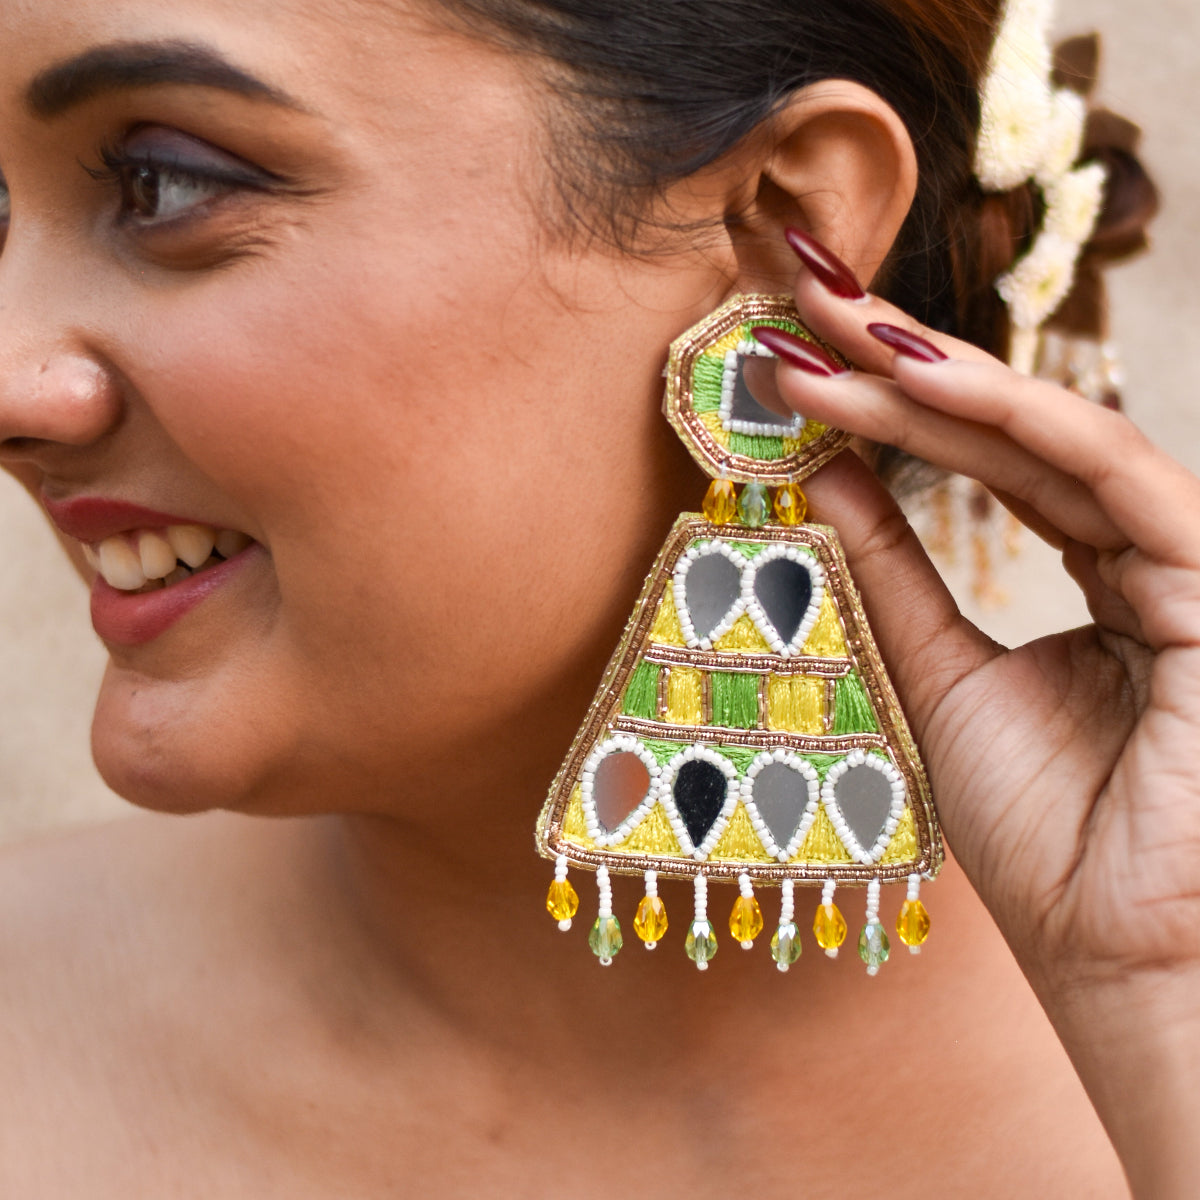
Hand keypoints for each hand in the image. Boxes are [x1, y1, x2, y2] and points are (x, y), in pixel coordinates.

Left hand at [761, 231, 1199, 1196]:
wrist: (1122, 953)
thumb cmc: (1047, 832)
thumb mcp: (936, 673)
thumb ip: (890, 568)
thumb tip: (821, 470)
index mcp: (1089, 570)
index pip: (979, 459)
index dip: (881, 401)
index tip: (782, 358)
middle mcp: (1136, 547)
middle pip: (1004, 426)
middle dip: (895, 354)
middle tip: (794, 292)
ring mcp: (1181, 559)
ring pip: (1049, 434)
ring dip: (934, 372)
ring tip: (828, 325)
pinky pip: (1112, 477)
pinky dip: (1015, 422)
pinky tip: (917, 376)